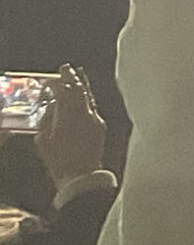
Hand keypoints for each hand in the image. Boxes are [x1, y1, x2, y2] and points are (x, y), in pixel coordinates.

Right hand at [35, 66, 105, 187]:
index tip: (50, 79)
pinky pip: (92, 106)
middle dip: (72, 78)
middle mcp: (84, 114)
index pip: (64, 92)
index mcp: (68, 117)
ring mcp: (95, 119)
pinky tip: (83, 95)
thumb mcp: (43, 141)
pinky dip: (86, 98)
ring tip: (78, 73)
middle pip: (79, 90)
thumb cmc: (58, 161)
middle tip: (66, 68)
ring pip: (89, 96)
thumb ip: (47, 119)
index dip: (58, 83)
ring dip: (83, 84)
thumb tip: (52, 105)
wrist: (81, 176)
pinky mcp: (100, 125)